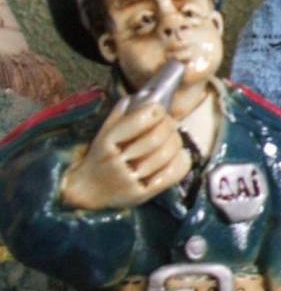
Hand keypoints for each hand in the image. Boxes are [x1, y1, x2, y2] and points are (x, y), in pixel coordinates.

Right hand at [61, 98, 191, 210]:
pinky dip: (182, 161)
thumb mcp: (102, 134)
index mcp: (107, 140)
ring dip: (176, 143)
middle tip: (170, 125)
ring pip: (168, 154)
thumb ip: (119, 116)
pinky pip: (173, 173)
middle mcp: (119, 160)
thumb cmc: (99, 159)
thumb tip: (138, 97)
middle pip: (158, 137)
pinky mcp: (144, 193)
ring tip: (173, 139)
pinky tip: (180, 155)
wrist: (87, 192)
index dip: (157, 112)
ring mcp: (131, 178)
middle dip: (169, 127)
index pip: (140, 120)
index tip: (160, 111)